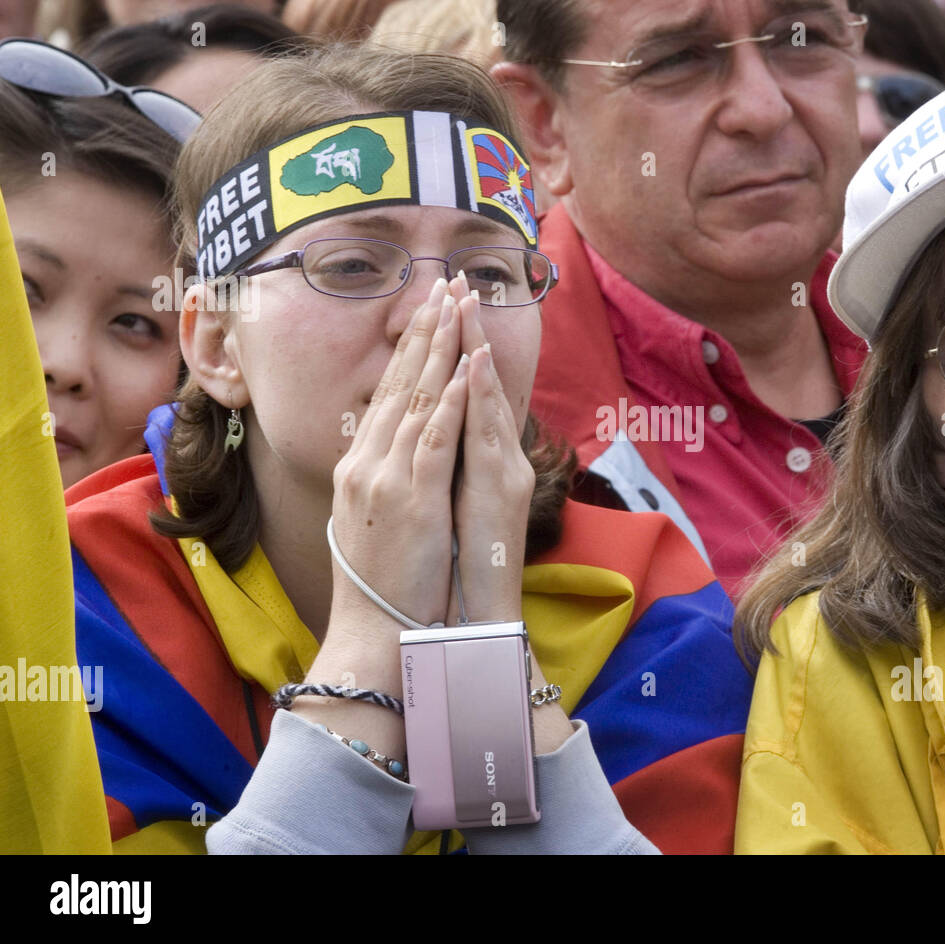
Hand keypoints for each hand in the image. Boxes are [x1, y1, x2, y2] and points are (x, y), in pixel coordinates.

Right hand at [328, 276, 470, 634]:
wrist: (373, 630)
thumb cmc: (380, 584)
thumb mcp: (370, 518)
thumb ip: (380, 478)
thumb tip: (388, 450)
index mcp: (358, 465)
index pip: (388, 393)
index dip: (410, 350)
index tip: (429, 312)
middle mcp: (366, 462)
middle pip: (400, 383)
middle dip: (425, 331)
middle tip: (444, 285)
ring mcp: (386, 477)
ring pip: (418, 399)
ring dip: (441, 349)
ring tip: (458, 307)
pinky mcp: (411, 498)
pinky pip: (435, 437)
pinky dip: (453, 399)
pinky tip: (467, 367)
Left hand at [444, 274, 533, 624]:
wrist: (463, 622)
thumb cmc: (449, 575)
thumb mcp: (440, 514)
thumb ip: (439, 472)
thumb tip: (422, 442)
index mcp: (477, 467)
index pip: (462, 399)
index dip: (455, 353)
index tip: (445, 309)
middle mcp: (495, 464)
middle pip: (477, 389)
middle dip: (464, 335)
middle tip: (457, 284)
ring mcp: (499, 475)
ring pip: (483, 401)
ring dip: (473, 350)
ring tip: (464, 304)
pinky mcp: (498, 493)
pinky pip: (483, 436)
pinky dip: (478, 398)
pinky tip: (473, 364)